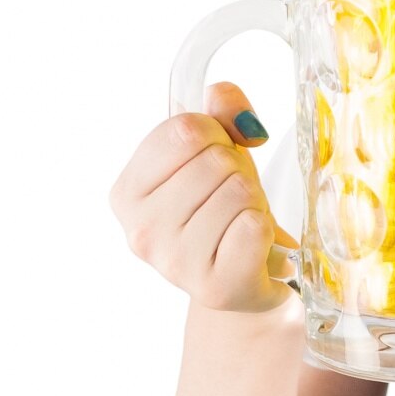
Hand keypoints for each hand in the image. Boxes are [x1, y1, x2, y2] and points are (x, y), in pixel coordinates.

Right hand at [109, 76, 298, 311]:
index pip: (184, 129)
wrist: (246, 279)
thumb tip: (237, 112)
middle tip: (232, 201)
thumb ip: (221, 107)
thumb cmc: (223, 208)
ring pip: (239, 192)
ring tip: (241, 224)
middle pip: (215, 161)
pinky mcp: (215, 288)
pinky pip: (255, 227)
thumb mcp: (215, 147)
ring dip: (254, 202)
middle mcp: (141, 231)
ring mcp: (175, 264)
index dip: (216, 135)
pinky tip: (254, 247)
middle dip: (238, 172)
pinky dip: (267, 229)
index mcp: (127, 192)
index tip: (214, 160)